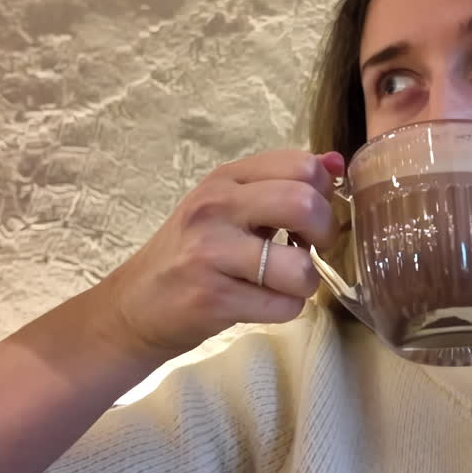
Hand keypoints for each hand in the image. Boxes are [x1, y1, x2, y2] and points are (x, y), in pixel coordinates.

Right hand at [89, 150, 346, 361]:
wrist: (134, 305)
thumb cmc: (190, 253)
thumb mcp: (230, 206)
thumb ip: (281, 183)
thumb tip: (337, 163)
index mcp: (226, 179)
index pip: (301, 164)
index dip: (323, 193)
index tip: (310, 217)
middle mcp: (216, 207)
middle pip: (305, 205)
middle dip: (325, 234)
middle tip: (310, 249)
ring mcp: (211, 252)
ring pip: (300, 268)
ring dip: (305, 283)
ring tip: (283, 283)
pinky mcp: (212, 298)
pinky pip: (283, 306)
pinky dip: (284, 309)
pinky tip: (262, 302)